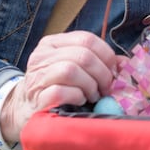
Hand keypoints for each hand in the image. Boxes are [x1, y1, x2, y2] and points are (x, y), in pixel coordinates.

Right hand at [0, 31, 117, 139]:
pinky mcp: (37, 98)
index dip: (106, 55)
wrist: (25, 110)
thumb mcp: (73, 68)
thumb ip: (96, 61)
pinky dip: (77, 97)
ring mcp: (37, 77)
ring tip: (92, 95)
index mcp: (52, 43)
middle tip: (105, 88)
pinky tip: (79, 102)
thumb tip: (125, 63)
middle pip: (82, 55)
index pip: (86, 39)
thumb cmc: (55, 87)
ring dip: (89, 85)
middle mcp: (42, 56)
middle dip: (101, 73)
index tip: (113, 71)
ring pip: (70, 70)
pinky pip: (61, 92)